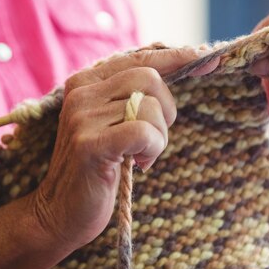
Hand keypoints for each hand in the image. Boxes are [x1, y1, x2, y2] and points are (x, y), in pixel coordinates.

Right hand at [29, 48, 217, 248]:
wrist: (60, 211)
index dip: (177, 57)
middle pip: (150, 77)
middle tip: (154, 138)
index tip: (208, 58)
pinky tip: (140, 163)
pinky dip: (152, 148)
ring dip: (158, 137)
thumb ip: (135, 95)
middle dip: (166, 109)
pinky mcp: (90, 144)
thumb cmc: (98, 167)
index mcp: (86, 81)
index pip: (140, 57)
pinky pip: (143, 132)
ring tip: (141, 155)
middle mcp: (81, 91)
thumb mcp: (113, 122)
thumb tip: (187, 61)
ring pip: (150, 106)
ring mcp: (83, 117)